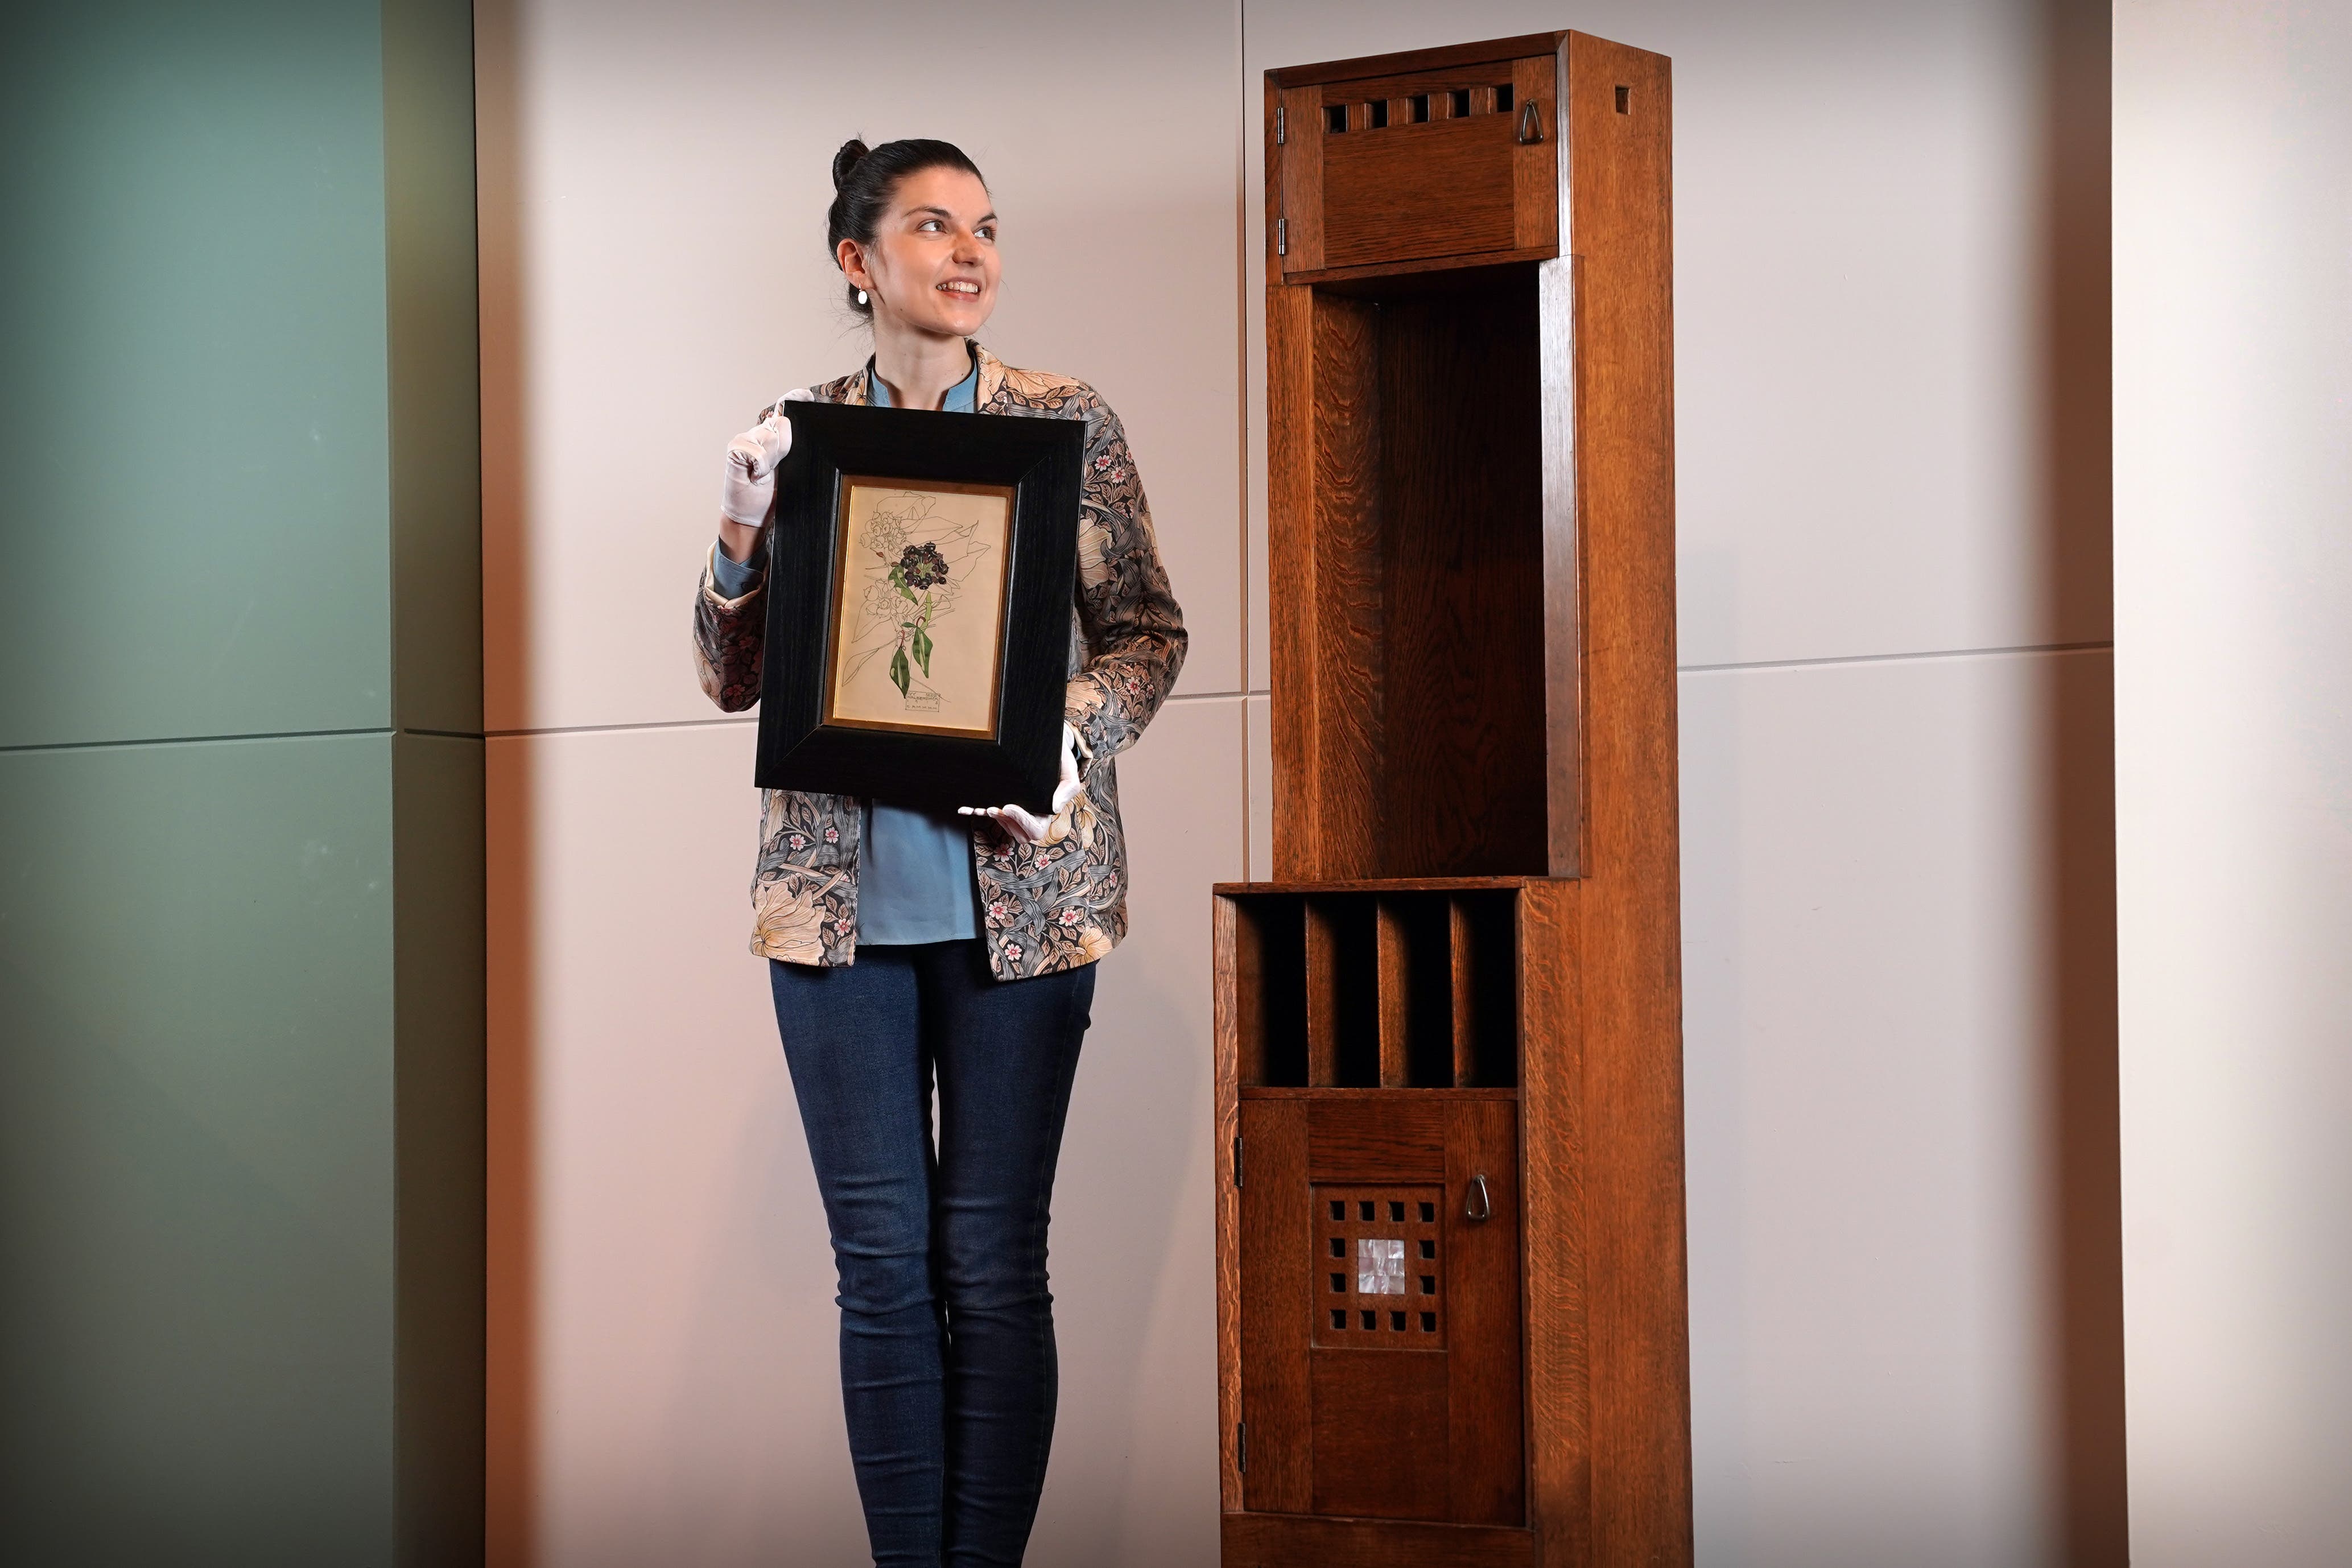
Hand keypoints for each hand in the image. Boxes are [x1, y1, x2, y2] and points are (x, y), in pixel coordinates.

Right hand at [719, 389, 812, 557]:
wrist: (751, 515)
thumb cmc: (772, 494)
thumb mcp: (792, 471)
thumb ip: (795, 451)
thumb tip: (803, 433)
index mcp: (776, 436)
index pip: (785, 407)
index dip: (794, 398)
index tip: (806, 396)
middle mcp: (760, 432)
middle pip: (783, 423)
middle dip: (786, 447)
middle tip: (778, 467)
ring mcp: (746, 438)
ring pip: (769, 437)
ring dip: (771, 460)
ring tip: (764, 474)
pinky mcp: (735, 449)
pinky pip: (755, 451)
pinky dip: (759, 466)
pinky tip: (755, 475)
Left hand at [959, 723, 1082, 844]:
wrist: (1051, 748)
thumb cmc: (1060, 761)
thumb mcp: (1069, 773)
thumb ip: (1067, 790)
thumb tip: (1055, 808)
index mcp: (1047, 812)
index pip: (1035, 830)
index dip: (1021, 822)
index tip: (1009, 806)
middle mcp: (1033, 815)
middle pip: (1020, 835)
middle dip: (1006, 823)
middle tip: (995, 808)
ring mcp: (1018, 810)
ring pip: (1006, 828)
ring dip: (995, 819)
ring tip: (987, 806)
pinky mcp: (1005, 801)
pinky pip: (991, 814)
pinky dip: (977, 812)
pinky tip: (966, 809)